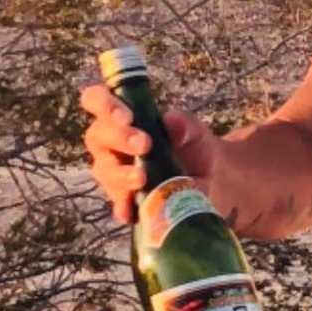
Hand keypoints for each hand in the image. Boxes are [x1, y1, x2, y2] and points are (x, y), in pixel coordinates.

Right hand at [78, 78, 220, 226]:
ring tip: (142, 178)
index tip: (127, 116)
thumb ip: (186, 125)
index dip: (104, 105)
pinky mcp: (126, 201)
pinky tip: (130, 209)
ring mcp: (115, 173)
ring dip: (120, 173)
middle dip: (119, 138)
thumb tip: (171, 122)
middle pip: (97, 136)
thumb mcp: (197, 134)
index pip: (96, 101)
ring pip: (103, 170)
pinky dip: (123, 207)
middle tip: (144, 144)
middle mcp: (111, 144)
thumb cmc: (196, 149)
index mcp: (122, 119)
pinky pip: (117, 204)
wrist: (215, 183)